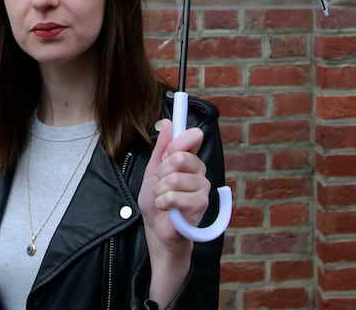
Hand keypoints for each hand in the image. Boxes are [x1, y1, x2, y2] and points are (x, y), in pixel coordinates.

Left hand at [138, 119, 209, 304]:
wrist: (158, 232)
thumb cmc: (157, 203)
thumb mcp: (153, 171)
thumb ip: (161, 148)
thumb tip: (167, 122)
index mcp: (188, 159)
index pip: (192, 137)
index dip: (179, 140)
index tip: (169, 150)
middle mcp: (199, 170)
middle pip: (180, 156)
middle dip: (162, 172)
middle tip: (161, 184)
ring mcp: (202, 186)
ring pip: (176, 177)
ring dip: (161, 191)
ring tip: (163, 199)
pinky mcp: (201, 203)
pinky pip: (177, 196)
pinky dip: (165, 202)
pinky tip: (168, 209)